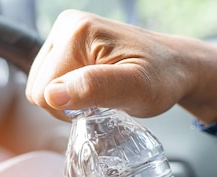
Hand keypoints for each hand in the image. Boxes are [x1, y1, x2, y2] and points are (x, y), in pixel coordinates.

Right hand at [25, 9, 216, 123]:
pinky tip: (96, 86)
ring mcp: (66, 32)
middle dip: (69, 103)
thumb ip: (94, 88)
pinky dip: (72, 90)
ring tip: (102, 92)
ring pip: (43, 85)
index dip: (70, 110)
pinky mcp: (69, 42)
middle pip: (39, 86)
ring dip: (71, 97)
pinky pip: (52, 78)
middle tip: (104, 99)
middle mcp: (66, 26)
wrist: (177, 66)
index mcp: (76, 33)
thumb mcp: (135, 88)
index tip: (102, 103)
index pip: (43, 91)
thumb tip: (52, 95)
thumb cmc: (162, 78)